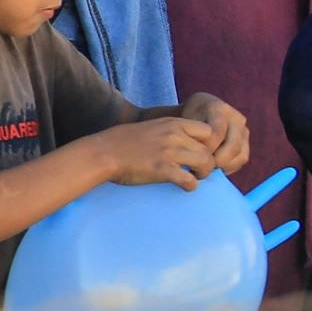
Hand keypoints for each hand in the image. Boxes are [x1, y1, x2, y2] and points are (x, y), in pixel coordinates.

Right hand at [95, 117, 216, 190]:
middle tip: (200, 171)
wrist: (103, 152)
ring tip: (195, 178)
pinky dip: (191, 186)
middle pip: (209, 150)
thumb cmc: (123, 141)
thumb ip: (170, 132)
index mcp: (173, 123)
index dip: (209, 144)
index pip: (208, 130)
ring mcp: (169, 152)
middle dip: (208, 163)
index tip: (201, 153)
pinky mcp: (162, 170)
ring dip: (203, 174)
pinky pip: (189, 180)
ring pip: (204, 163)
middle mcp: (174, 135)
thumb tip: (185, 142)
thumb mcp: (152, 127)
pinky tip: (185, 187)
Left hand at [178, 92, 250, 174]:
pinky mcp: (246, 142)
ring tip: (209, 168)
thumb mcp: (186, 123)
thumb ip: (191, 137)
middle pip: (233, 147)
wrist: (199, 112)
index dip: (205, 150)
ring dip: (225, 166)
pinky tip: (216, 167)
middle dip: (217, 162)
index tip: (193, 157)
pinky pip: (242, 159)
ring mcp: (244, 130)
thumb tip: (195, 160)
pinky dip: (230, 167)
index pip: (215, 135)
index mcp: (220, 110)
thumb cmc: (190, 119)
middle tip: (203, 169)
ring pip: (241, 155)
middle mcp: (236, 118)